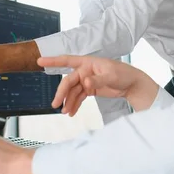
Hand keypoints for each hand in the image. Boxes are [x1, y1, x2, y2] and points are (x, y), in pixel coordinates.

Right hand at [39, 55, 159, 115]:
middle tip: (56, 104)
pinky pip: (79, 96)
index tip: (40, 61)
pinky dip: (75, 104)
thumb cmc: (124, 74)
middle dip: (62, 93)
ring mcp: (87, 80)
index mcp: (88, 63)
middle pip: (69, 81)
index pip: (68, 60)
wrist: (133, 85)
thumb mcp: (111, 76)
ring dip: (68, 101)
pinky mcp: (90, 89)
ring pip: (73, 91)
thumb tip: (85, 82)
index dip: (53, 61)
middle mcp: (85, 70)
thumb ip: (97, 80)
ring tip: (66, 112)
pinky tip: (71, 112)